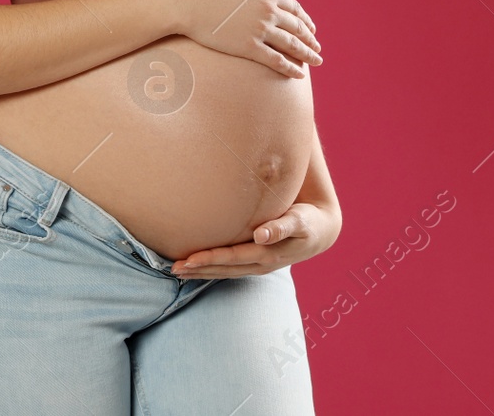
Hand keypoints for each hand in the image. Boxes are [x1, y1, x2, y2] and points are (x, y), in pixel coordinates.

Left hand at [169, 201, 340, 278]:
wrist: (320, 232)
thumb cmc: (307, 221)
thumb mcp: (299, 222)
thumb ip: (281, 226)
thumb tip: (262, 235)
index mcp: (268, 254)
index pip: (232, 258)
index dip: (210, 259)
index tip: (189, 259)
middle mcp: (260, 263)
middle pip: (224, 268)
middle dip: (198, 269)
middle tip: (173, 268)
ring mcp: (258, 266)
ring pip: (224, 271)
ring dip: (201, 272)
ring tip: (176, 271)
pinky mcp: (256, 262)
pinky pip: (229, 269)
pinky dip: (211, 269)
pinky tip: (195, 268)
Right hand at [175, 0, 320, 77]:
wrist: (182, 1)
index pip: (294, 7)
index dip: (305, 19)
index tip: (311, 28)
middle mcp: (268, 11)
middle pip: (297, 27)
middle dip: (310, 39)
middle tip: (318, 48)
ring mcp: (259, 30)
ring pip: (291, 45)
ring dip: (307, 54)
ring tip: (316, 62)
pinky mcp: (247, 47)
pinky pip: (275, 60)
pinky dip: (290, 68)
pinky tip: (299, 75)